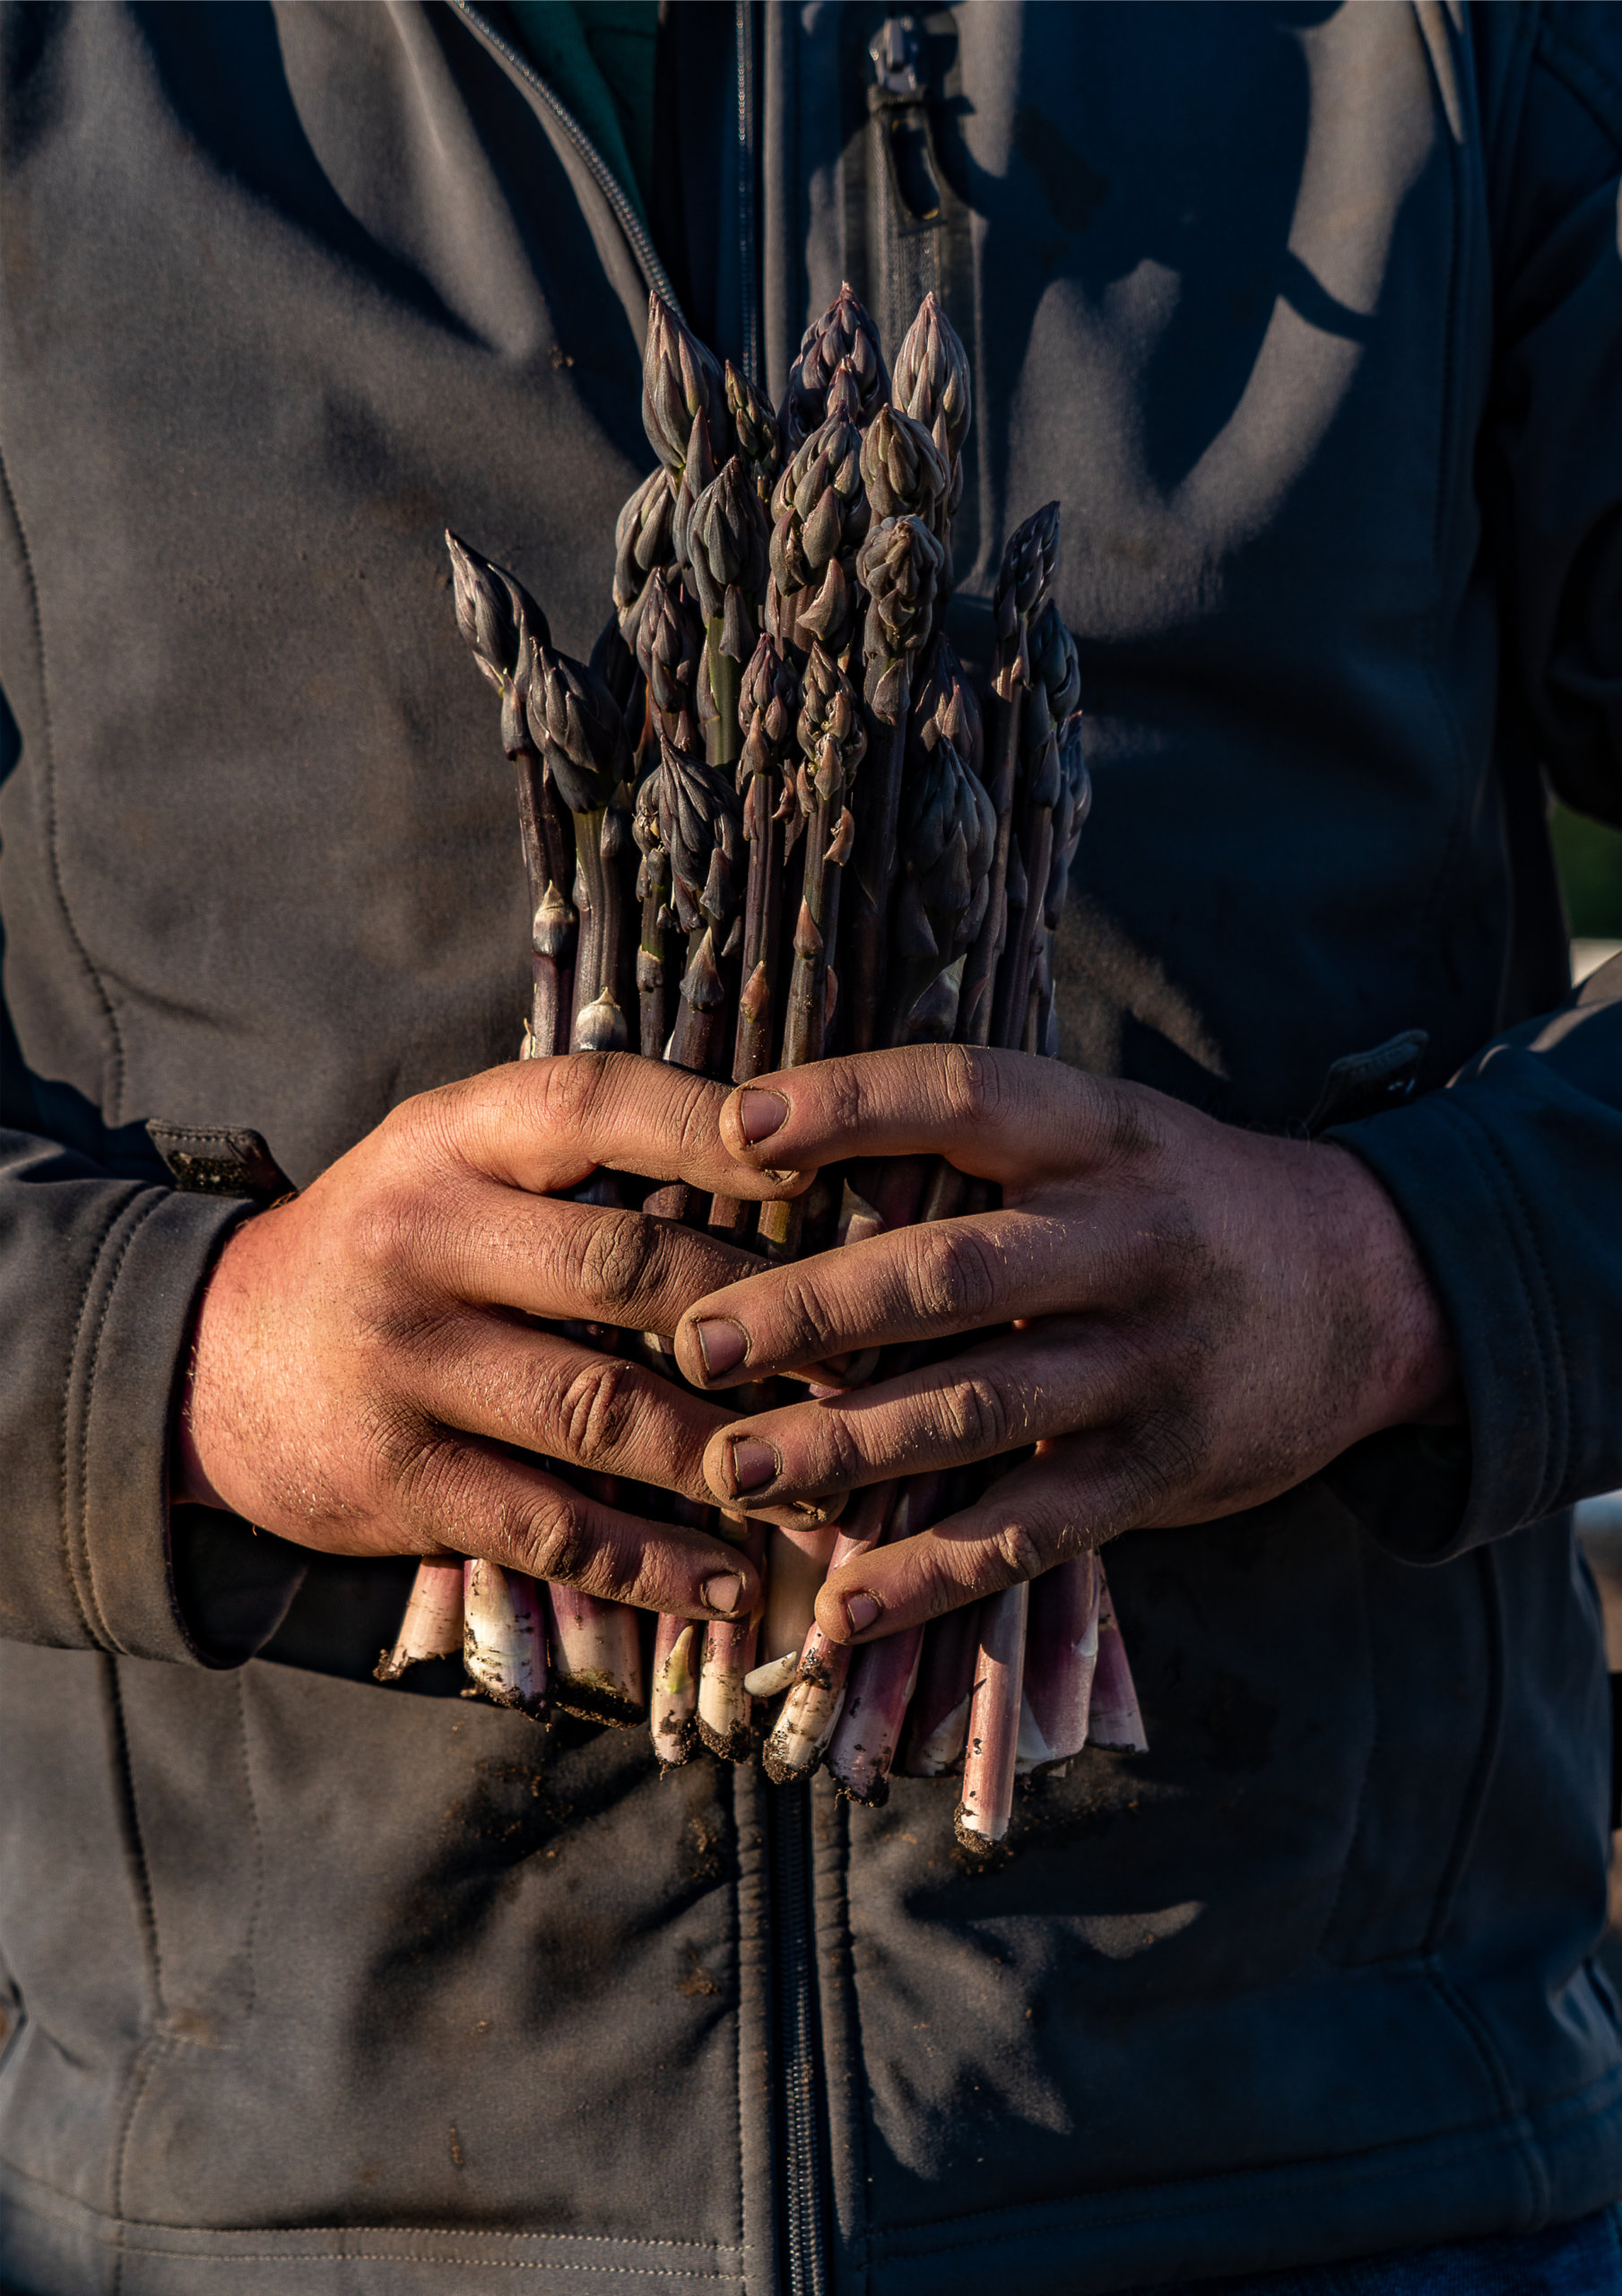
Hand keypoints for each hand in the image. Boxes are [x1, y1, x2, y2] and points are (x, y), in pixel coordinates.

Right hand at [175, 1055, 797, 1621]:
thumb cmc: (385, 1249)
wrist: (207, 1362)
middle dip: (759, 1317)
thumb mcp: (449, 1162)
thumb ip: (574, 1157)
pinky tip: (729, 1583)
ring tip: (825, 1486)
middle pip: (624, 1267)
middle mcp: (420, 1238)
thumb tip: (776, 1156)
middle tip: (863, 1355)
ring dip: (730, 1457)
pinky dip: (653, 1564)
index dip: (711, 1129)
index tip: (825, 1165)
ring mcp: (405, 1365)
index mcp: (448, 1140)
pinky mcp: (398, 1481)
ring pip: (602, 1411)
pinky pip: (552, 1526)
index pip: (595, 1102)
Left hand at [673, 1047, 1458, 1640]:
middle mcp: (1127, 1239)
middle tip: (698, 1341)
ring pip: (980, 1407)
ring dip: (847, 1445)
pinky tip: (842, 1606)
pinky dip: (932, 1573)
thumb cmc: (1183, 1203)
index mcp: (1101, 1134)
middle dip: (815, 1309)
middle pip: (953, 1271)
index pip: (966, 1096)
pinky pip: (1032, 1532)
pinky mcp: (1160, 1471)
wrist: (1373, 1291)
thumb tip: (777, 1145)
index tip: (738, 1129)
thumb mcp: (1111, 1135)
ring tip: (733, 1469)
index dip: (852, 1105)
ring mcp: (1148, 1363)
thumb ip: (982, 1148)